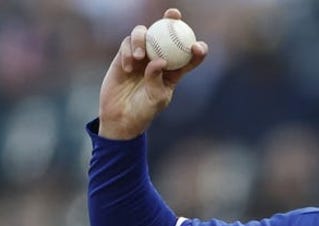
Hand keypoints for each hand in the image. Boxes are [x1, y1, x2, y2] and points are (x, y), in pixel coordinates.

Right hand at [97, 7, 207, 139]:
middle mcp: (159, 58)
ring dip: (142, 39)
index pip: (189, 56)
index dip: (197, 49)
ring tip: (140, 56)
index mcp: (174, 71)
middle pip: (167, 34)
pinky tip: (128, 68)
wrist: (121, 117)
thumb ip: (157, 80)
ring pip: (144, 34)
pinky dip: (128, 52)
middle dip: (172, 20)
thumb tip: (159, 60)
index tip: (197, 47)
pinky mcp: (124, 56)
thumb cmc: (144, 111)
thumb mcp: (155, 99)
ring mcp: (141, 55)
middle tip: (173, 16)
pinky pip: (127, 44)